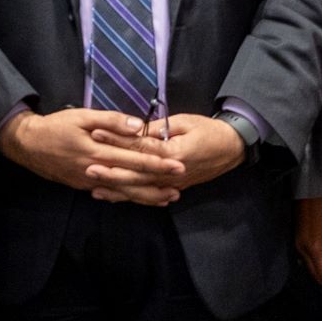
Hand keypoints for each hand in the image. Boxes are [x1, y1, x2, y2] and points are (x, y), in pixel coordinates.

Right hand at [0, 108, 184, 199]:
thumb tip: (137, 126)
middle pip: (133, 181)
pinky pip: (111, 194)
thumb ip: (111, 121)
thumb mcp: (82, 116)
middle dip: (158, 183)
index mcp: (99, 152)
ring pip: (124, 192)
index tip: (179, 164)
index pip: (135, 159)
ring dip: (146, 196)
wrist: (28, 145)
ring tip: (168, 197)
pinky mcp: (84, 185)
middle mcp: (97, 171)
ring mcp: (90, 182)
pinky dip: (128, 197)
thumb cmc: (56, 127)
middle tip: (180, 184)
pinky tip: (140, 198)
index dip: (158, 163)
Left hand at [90, 114, 245, 203]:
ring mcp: (172, 184)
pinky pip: (149, 196)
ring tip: (94, 187)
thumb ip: (159, 128)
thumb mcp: (185, 122)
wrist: (233, 148)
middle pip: (136, 174)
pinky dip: (131, 198)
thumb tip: (134, 128)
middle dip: (111, 171)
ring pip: (140, 190)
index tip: (97, 134)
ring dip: (117, 189)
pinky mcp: (173, 188)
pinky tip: (114, 197)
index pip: (140, 147)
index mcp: (174, 154)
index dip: (117, 140)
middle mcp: (171, 174)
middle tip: (88, 167)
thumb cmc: (209, 130)